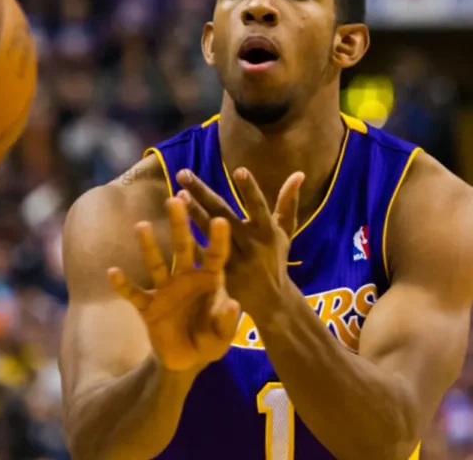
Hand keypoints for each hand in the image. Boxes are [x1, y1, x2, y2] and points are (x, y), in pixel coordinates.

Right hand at [108, 198, 240, 372]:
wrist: (185, 360)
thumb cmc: (209, 341)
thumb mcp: (222, 337)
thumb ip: (226, 322)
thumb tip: (233, 305)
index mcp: (209, 280)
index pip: (215, 255)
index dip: (218, 239)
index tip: (220, 220)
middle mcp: (186, 277)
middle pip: (183, 246)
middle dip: (179, 224)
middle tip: (174, 200)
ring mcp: (165, 289)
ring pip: (156, 263)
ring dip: (149, 246)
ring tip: (141, 226)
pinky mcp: (147, 305)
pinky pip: (134, 293)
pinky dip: (123, 285)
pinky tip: (113, 272)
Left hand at [176, 168, 303, 317]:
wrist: (271, 302)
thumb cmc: (275, 259)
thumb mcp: (285, 232)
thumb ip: (287, 203)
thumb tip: (298, 173)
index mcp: (267, 232)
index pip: (258, 207)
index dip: (250, 190)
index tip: (239, 170)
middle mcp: (250, 245)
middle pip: (223, 215)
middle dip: (202, 193)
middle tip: (183, 174)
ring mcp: (234, 261)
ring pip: (209, 234)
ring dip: (192, 213)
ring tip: (177, 195)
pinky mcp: (220, 276)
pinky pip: (201, 256)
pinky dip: (189, 241)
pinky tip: (173, 226)